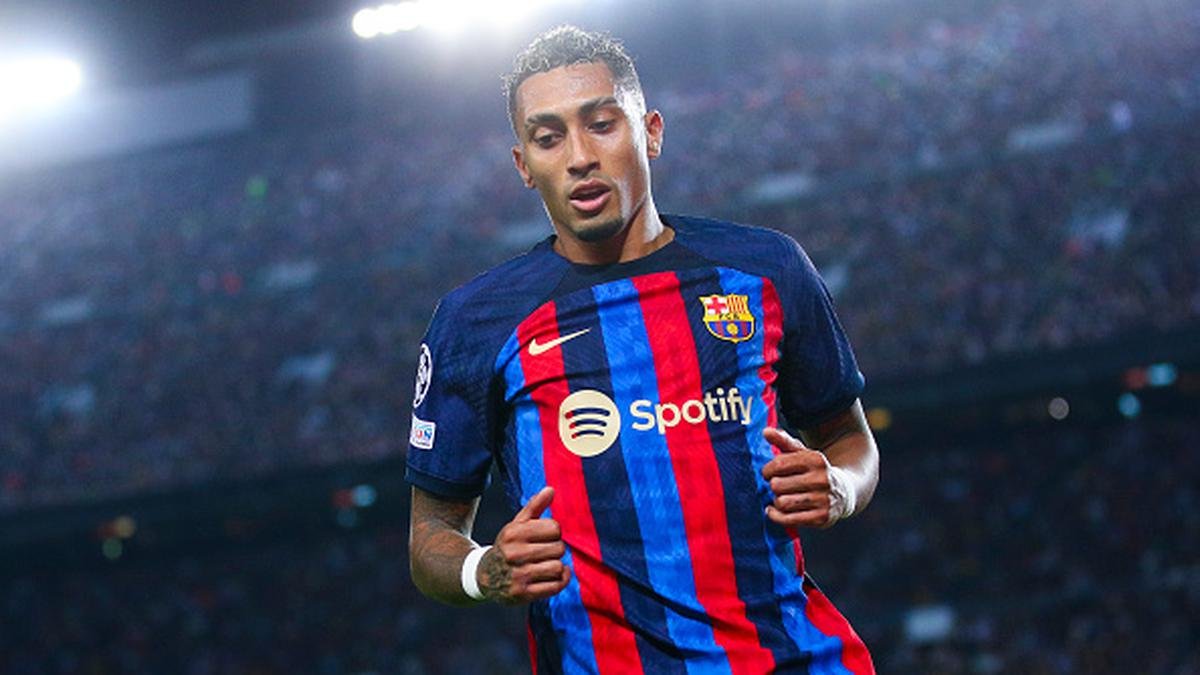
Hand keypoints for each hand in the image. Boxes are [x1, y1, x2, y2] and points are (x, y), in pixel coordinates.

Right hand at [478, 486, 570, 603]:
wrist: (484, 576)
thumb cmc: (508, 546)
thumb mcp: (516, 525)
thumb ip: (534, 506)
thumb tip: (551, 489)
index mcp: (513, 532)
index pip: (554, 528)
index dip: (554, 532)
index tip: (545, 537)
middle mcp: (514, 553)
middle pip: (558, 548)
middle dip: (556, 550)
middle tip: (545, 553)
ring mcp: (518, 575)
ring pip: (558, 567)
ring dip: (557, 566)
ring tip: (547, 564)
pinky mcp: (523, 594)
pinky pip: (556, 585)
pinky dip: (561, 580)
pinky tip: (554, 575)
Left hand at [761, 427, 836, 528]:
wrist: (844, 492)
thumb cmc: (815, 471)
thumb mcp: (803, 454)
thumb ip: (783, 441)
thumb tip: (766, 431)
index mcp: (815, 460)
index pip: (778, 464)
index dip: (767, 470)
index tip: (768, 473)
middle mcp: (821, 479)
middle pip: (777, 485)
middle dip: (774, 486)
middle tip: (778, 486)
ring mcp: (823, 499)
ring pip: (782, 503)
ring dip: (777, 501)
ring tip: (781, 497)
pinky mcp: (821, 517)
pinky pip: (788, 519)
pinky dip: (776, 516)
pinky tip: (774, 510)